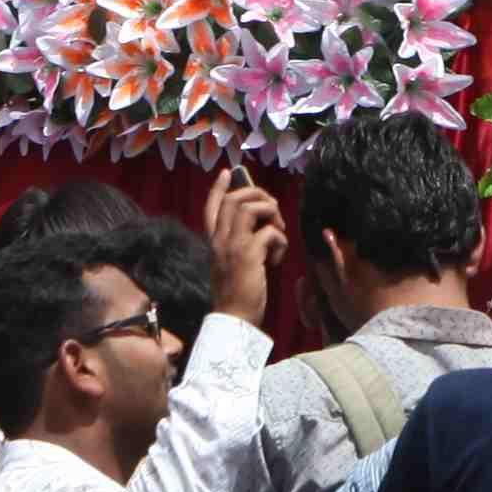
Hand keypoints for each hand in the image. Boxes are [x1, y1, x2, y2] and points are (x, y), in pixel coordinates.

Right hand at [201, 169, 284, 325]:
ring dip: (271, 212)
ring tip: (278, 229)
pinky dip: (280, 240)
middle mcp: (218, 240)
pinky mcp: (247, 254)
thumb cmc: (238, 293)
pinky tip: (278, 259)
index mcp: (213, 242)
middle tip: (273, 208)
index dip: (218, 188)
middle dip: (257, 194)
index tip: (227, 173)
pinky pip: (269, 232)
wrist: (234, 318)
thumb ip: (240, 243)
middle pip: (233, 200)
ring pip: (249, 208)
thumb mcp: (234, 263)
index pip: (211, 207)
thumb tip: (264, 224)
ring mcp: (231, 245)